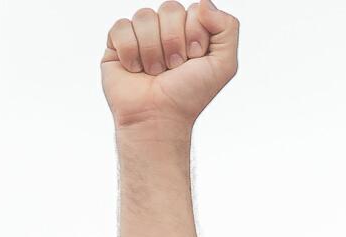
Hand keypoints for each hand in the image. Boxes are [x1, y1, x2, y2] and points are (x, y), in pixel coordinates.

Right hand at [101, 1, 239, 131]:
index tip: (194, 59)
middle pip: (169, 8)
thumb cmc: (190, 94)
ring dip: (153, 51)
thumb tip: (203, 3)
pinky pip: (122, 26)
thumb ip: (228, 28)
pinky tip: (135, 69)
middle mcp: (166, 29)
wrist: (159, 117)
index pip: (194, 10)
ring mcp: (141, 34)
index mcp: (191, 30)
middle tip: (174, 67)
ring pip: (144, 16)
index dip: (195, 34)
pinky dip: (130, 51)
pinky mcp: (117, 42)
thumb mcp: (224, 64)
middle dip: (174, 42)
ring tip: (155, 72)